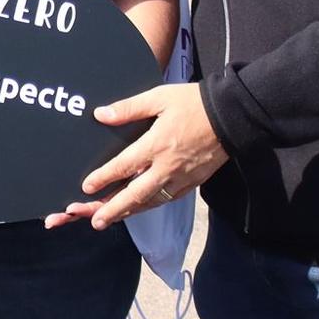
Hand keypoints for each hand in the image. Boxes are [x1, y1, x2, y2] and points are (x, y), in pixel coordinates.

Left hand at [44, 82, 227, 230]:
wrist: (232, 117)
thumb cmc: (194, 104)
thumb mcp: (158, 97)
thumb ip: (129, 108)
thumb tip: (101, 115)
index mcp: (157, 145)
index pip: (124, 167)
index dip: (103, 178)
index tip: (86, 188)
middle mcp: (168, 167)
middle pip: (135, 194)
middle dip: (113, 210)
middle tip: (95, 221)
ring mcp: (182, 178)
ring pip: (152, 201)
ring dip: (130, 212)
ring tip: (111, 219)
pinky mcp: (193, 182)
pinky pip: (168, 199)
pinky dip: (151, 206)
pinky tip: (141, 208)